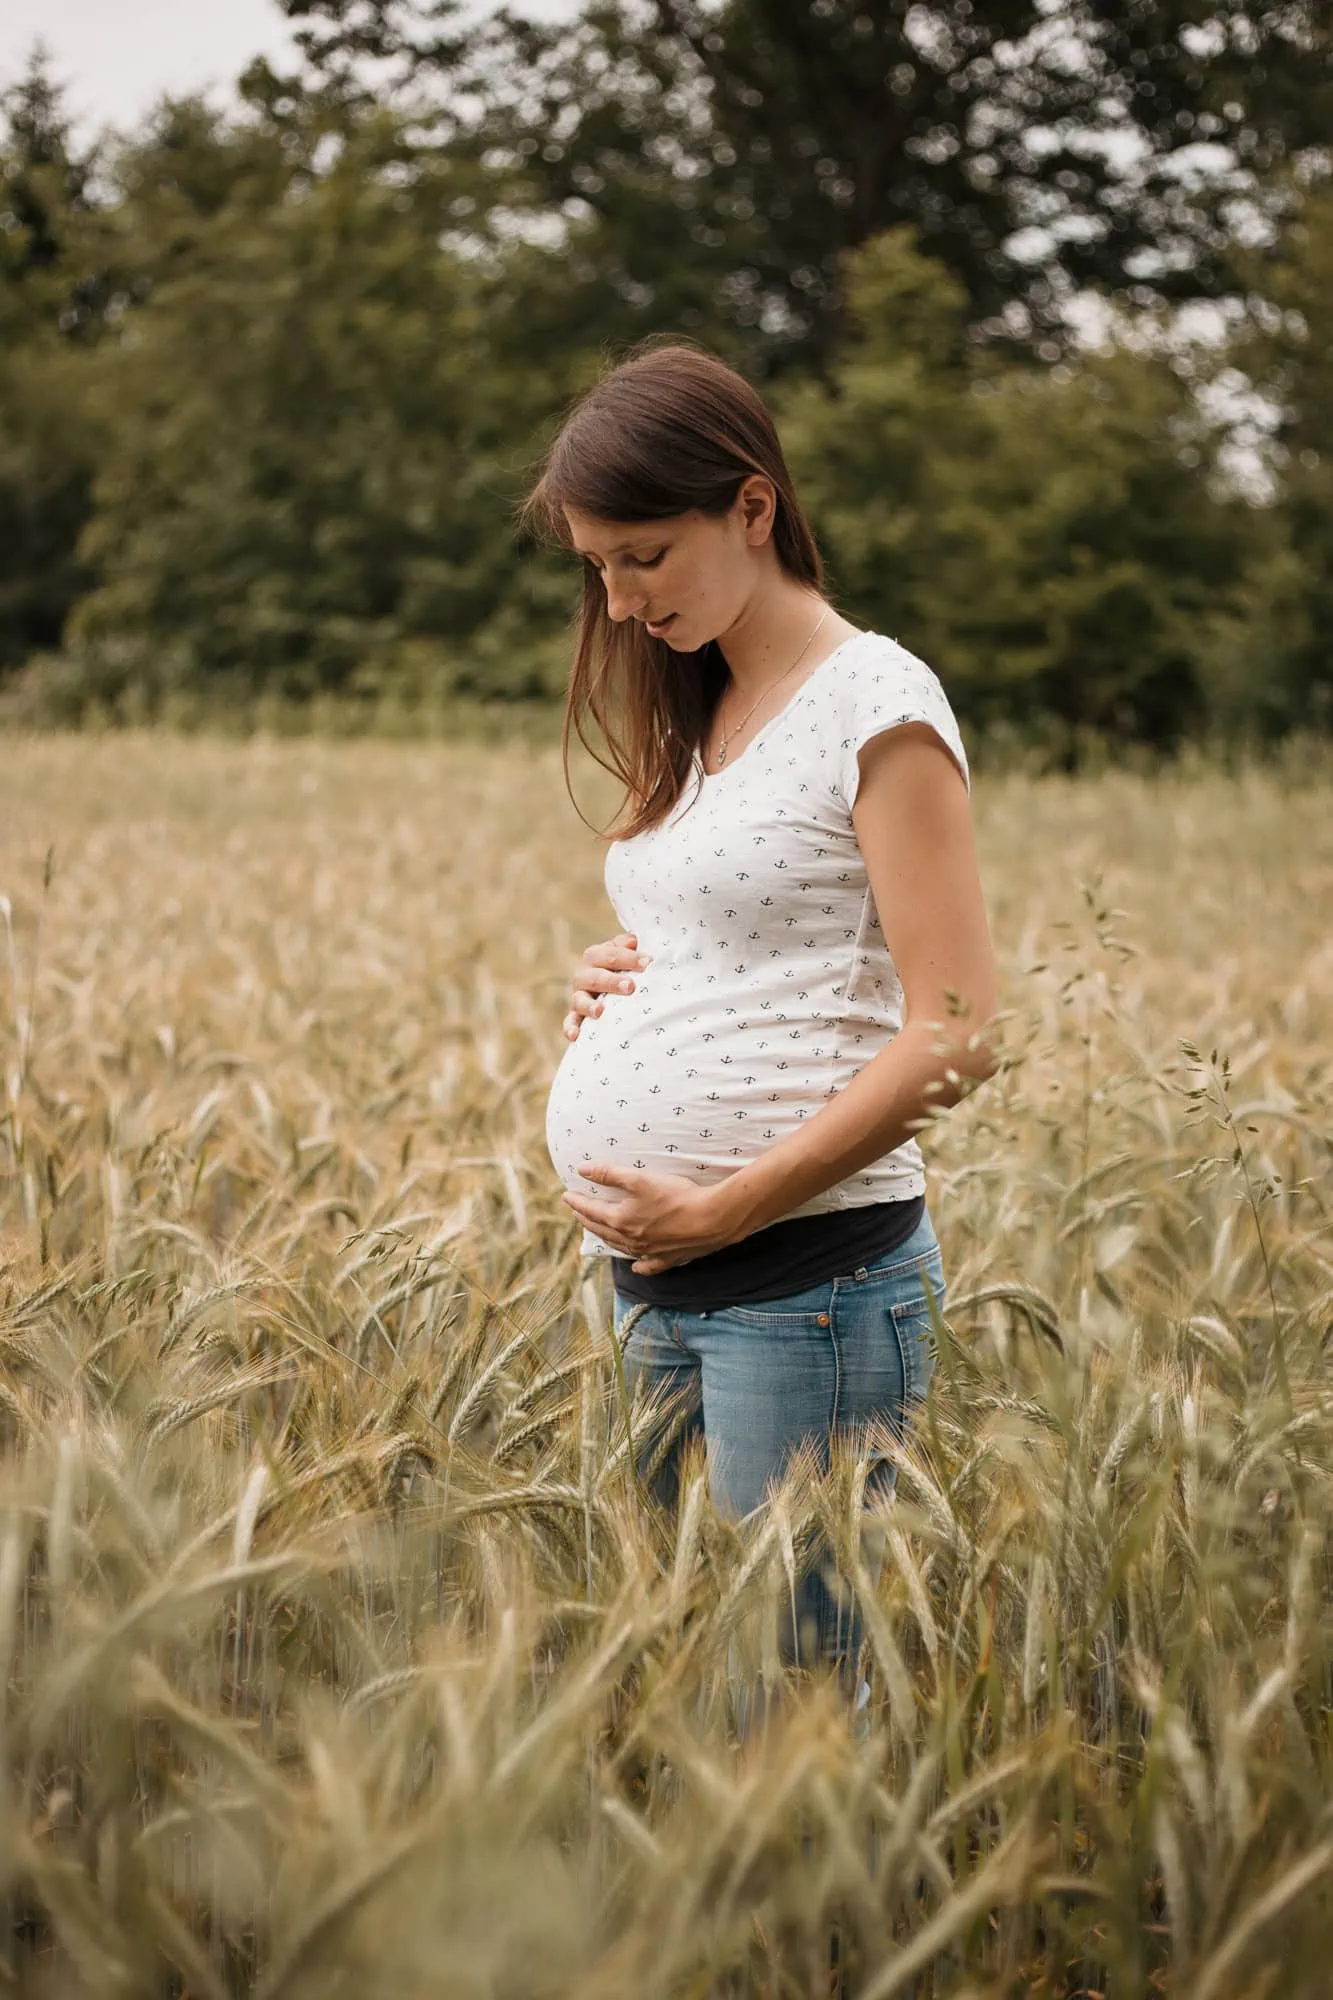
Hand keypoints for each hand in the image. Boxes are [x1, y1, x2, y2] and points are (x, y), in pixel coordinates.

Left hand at [561, 1162, 734, 1273]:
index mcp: (621, 1221)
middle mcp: (631, 1240)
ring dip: (606, 1238)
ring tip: (599, 1231)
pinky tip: (635, 1265)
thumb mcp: (640, 1179)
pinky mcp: (668, 1259)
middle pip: (602, 1230)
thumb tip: (582, 1169)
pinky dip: (638, 1264)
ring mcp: (649, 1252)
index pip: (591, 1211)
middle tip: (578, 1211)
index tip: (566, 1195)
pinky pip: (647, 1265)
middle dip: (587, 1219)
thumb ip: (610, 1174)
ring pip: (620, 1247)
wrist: (712, 1219)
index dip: (577, 1202)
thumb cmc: (676, 1196)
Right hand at [563, 932, 651, 1041]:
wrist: (608, 983)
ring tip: (600, 1011)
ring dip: (589, 1005)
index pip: (611, 954)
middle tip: (630, 987)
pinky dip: (570, 1028)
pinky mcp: (575, 1015)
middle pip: (596, 977)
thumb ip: (627, 946)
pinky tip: (575, 1036)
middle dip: (612, 982)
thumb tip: (633, 941)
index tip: (649, 963)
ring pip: (580, 1000)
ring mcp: (578, 995)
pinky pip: (570, 1021)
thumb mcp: (624, 952)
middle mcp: (583, 975)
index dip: (630, 958)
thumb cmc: (622, 966)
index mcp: (595, 956)